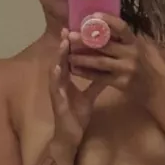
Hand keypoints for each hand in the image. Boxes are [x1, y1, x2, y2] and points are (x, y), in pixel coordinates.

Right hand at [49, 30, 105, 150]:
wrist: (71, 135)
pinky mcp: (56, 100)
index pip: (70, 58)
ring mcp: (56, 90)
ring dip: (59, 56)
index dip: (73, 45)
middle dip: (64, 44)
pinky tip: (58, 67)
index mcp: (67, 79)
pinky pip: (56, 86)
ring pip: (56, 69)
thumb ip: (96, 82)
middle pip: (61, 59)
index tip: (78, 30)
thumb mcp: (90, 96)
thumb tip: (108, 70)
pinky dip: (56, 76)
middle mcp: (60, 81)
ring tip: (63, 42)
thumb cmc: (77, 115)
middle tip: (67, 29)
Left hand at [69, 14, 150, 99]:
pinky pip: (100, 77)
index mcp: (134, 42)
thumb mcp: (136, 49)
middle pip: (106, 45)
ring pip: (100, 62)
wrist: (154, 89)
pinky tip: (75, 70)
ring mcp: (126, 69)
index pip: (122, 27)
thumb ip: (122, 40)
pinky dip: (86, 74)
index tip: (93, 15)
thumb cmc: (142, 65)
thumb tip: (100, 25)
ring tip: (69, 55)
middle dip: (86, 40)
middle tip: (70, 35)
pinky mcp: (121, 83)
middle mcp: (131, 54)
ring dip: (82, 58)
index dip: (108, 20)